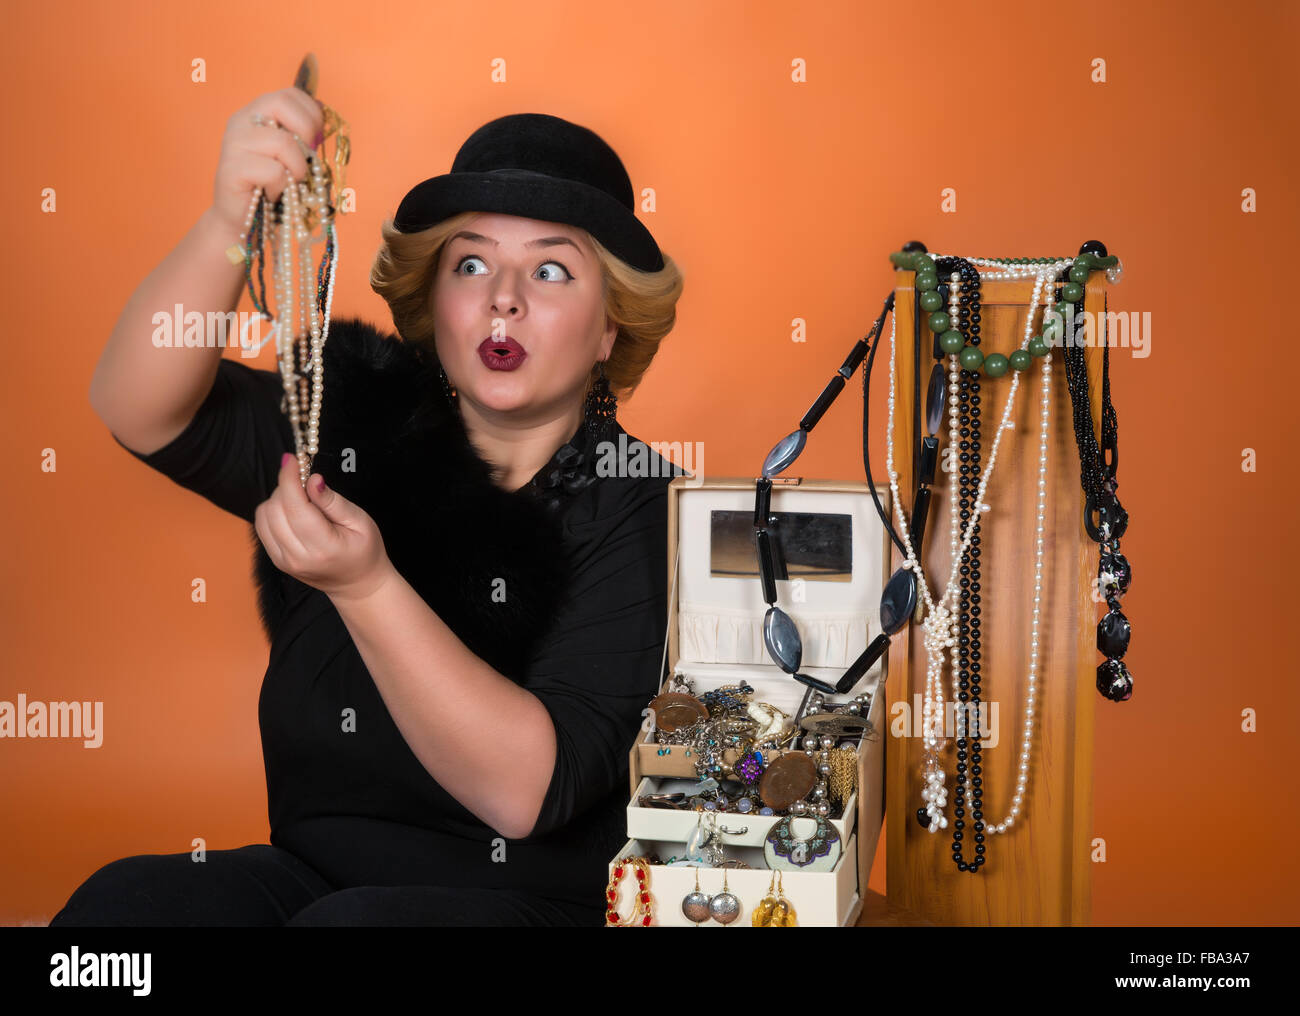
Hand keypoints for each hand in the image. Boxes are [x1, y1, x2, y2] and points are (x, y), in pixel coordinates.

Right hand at [210, 87, 325, 234]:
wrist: (243, 221)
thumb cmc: (273, 187)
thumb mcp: (292, 155)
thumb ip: (304, 134)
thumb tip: (324, 115)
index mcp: (256, 112)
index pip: (289, 94)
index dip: (312, 114)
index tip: (316, 140)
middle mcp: (241, 121)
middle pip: (281, 103)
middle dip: (306, 132)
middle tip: (306, 159)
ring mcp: (233, 143)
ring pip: (283, 142)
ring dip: (296, 169)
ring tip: (287, 182)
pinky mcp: (231, 169)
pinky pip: (273, 172)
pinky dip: (282, 187)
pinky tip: (272, 194)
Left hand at [254, 452, 393, 602]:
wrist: (357, 585)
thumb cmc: (365, 551)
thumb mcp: (361, 522)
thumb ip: (334, 502)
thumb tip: (312, 480)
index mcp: (322, 548)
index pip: (295, 506)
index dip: (290, 478)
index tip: (292, 459)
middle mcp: (297, 556)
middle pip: (275, 508)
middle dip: (286, 486)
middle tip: (306, 481)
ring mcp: (283, 560)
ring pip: (263, 515)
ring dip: (278, 498)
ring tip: (301, 499)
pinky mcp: (276, 559)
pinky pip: (262, 525)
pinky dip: (273, 511)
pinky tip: (292, 510)